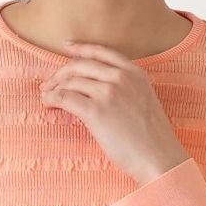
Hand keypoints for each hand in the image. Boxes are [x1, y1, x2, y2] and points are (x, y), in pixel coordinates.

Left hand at [39, 40, 190, 183]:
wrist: (158, 158)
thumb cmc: (153, 139)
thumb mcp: (144, 100)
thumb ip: (127, 89)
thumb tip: (100, 90)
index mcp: (134, 73)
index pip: (101, 52)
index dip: (81, 48)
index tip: (67, 47)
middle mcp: (121, 77)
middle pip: (81, 65)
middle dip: (61, 73)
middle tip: (50, 83)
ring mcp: (108, 93)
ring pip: (71, 81)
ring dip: (54, 88)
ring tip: (47, 96)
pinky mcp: (96, 112)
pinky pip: (65, 98)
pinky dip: (52, 99)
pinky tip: (48, 103)